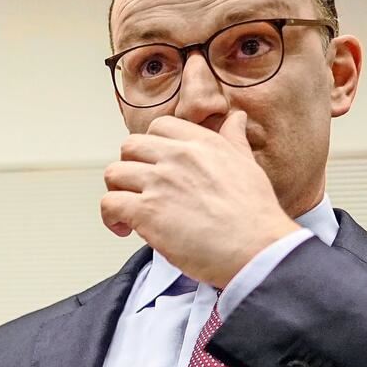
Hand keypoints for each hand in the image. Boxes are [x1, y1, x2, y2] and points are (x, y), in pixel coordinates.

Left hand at [100, 110, 298, 287]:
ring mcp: (158, 183)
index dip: (151, 146)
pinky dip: (110, 217)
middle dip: (130, 167)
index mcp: (200, 143)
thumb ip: (234, 139)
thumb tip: (235, 118)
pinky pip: (109, 204)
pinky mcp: (146, 212)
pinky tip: (124, 228)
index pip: (159, 127)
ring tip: (129, 210)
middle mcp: (176, 157)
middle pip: (130, 147)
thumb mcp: (248, 164)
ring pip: (114, 173)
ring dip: (117, 191)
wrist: (257, 248)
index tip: (155, 165)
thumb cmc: (255, 215)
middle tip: (139, 188)